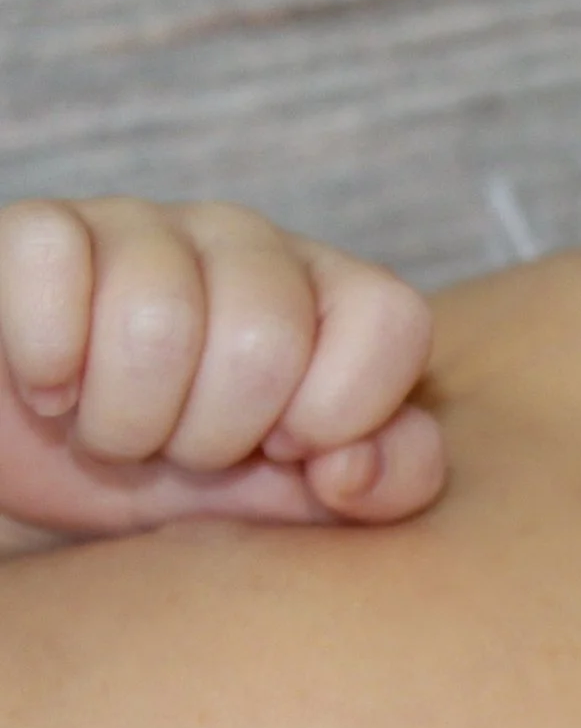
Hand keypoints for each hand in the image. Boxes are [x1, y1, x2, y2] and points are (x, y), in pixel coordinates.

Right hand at [0, 198, 445, 542]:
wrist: (60, 485)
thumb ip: (390, 480)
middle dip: (217, 437)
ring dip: (126, 421)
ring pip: (153, 321)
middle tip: (186, 449)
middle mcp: (250, 243)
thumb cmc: (199, 483)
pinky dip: (46, 363)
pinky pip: (50, 266)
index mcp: (334, 296)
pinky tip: (52, 390)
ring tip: (120, 429)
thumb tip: (350, 465)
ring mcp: (143, 225)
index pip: (392, 320)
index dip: (340, 412)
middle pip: (264, 339)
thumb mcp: (308, 502)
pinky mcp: (40, 230)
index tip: (286, 451)